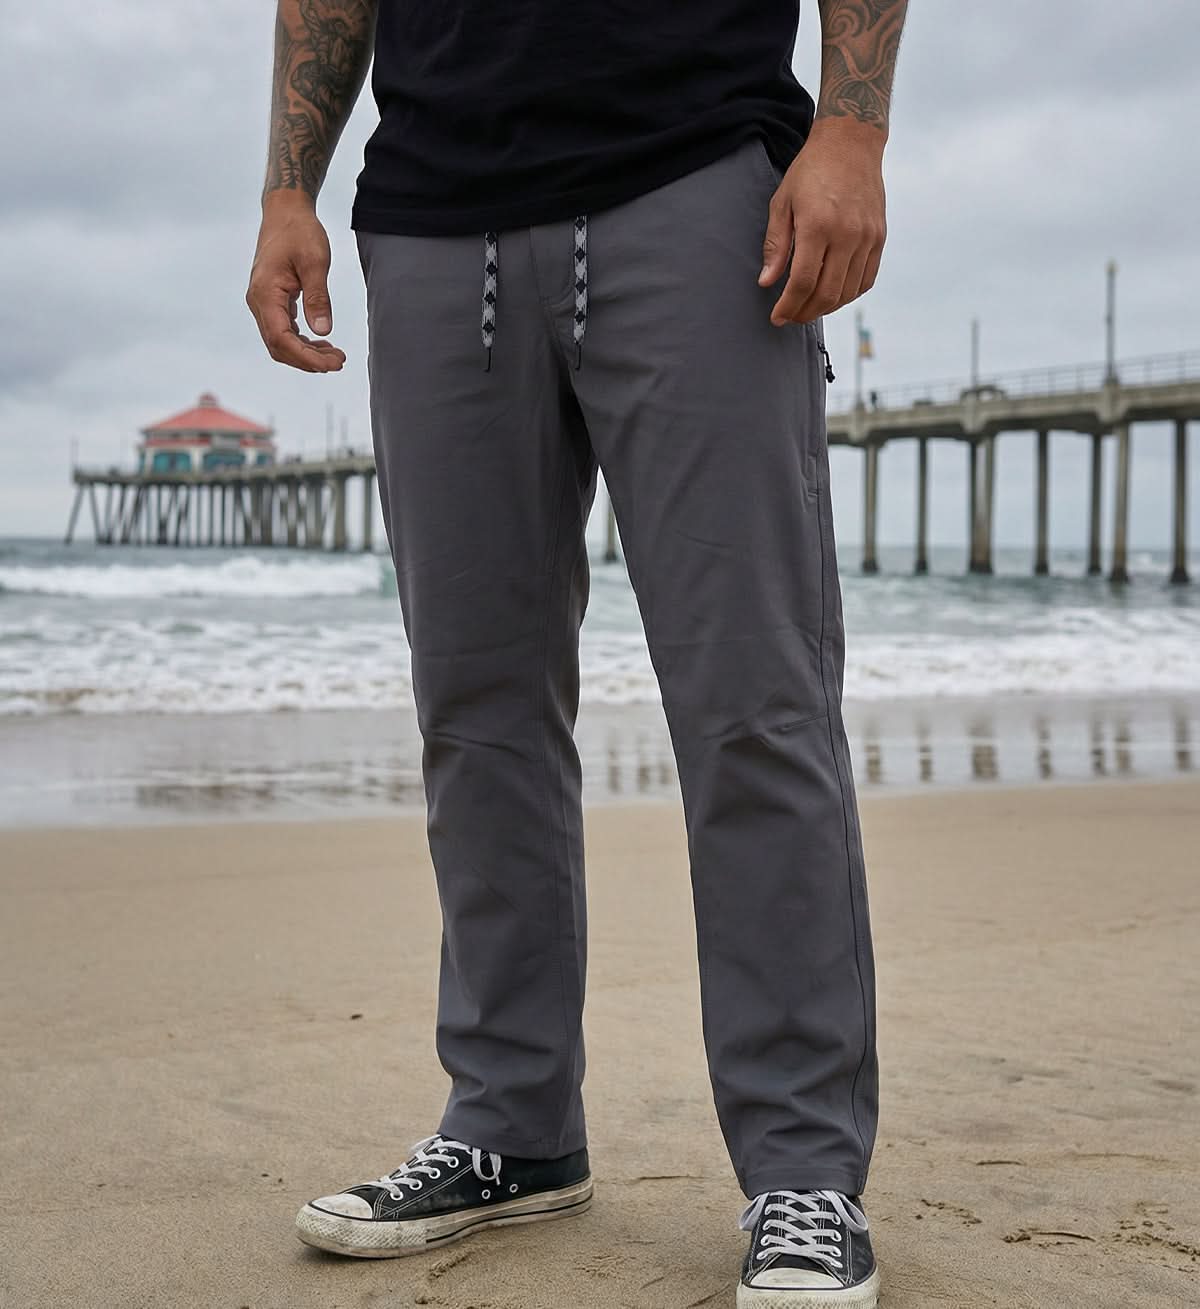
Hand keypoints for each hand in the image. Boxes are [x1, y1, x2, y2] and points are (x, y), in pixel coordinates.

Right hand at [246, 193, 346, 372]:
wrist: (285, 213)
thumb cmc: (300, 232)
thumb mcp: (315, 262)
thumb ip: (319, 297)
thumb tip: (323, 331)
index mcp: (265, 293)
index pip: (281, 338)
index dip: (305, 357)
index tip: (331, 364)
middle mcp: (258, 302)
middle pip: (279, 347)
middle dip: (308, 360)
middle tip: (339, 362)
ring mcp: (262, 303)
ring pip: (280, 342)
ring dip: (306, 354)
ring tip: (335, 356)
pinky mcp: (271, 302)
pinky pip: (283, 331)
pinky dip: (302, 342)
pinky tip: (323, 343)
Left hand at [759, 120, 886, 325]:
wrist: (851, 143)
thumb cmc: (810, 171)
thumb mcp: (782, 203)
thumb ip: (776, 245)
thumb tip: (767, 282)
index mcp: (818, 226)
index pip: (802, 282)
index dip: (788, 306)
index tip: (777, 317)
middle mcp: (846, 235)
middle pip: (826, 294)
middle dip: (805, 312)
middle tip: (791, 316)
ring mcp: (867, 237)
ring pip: (847, 292)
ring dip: (826, 307)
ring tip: (808, 308)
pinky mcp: (879, 237)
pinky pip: (866, 280)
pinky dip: (848, 295)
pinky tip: (832, 295)